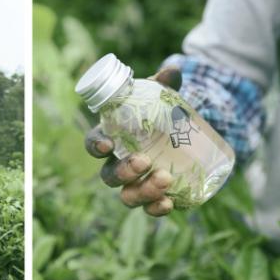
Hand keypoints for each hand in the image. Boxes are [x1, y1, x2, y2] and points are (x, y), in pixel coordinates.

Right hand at [84, 66, 182, 216]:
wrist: (185, 133)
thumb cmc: (162, 112)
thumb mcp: (163, 97)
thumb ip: (165, 84)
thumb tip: (172, 70)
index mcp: (112, 137)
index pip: (94, 144)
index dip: (96, 146)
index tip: (107, 145)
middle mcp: (118, 163)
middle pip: (109, 175)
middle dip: (124, 171)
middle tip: (145, 161)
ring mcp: (136, 182)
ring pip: (127, 195)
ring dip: (142, 191)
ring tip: (165, 180)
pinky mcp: (155, 195)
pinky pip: (149, 208)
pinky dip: (156, 208)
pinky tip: (169, 204)